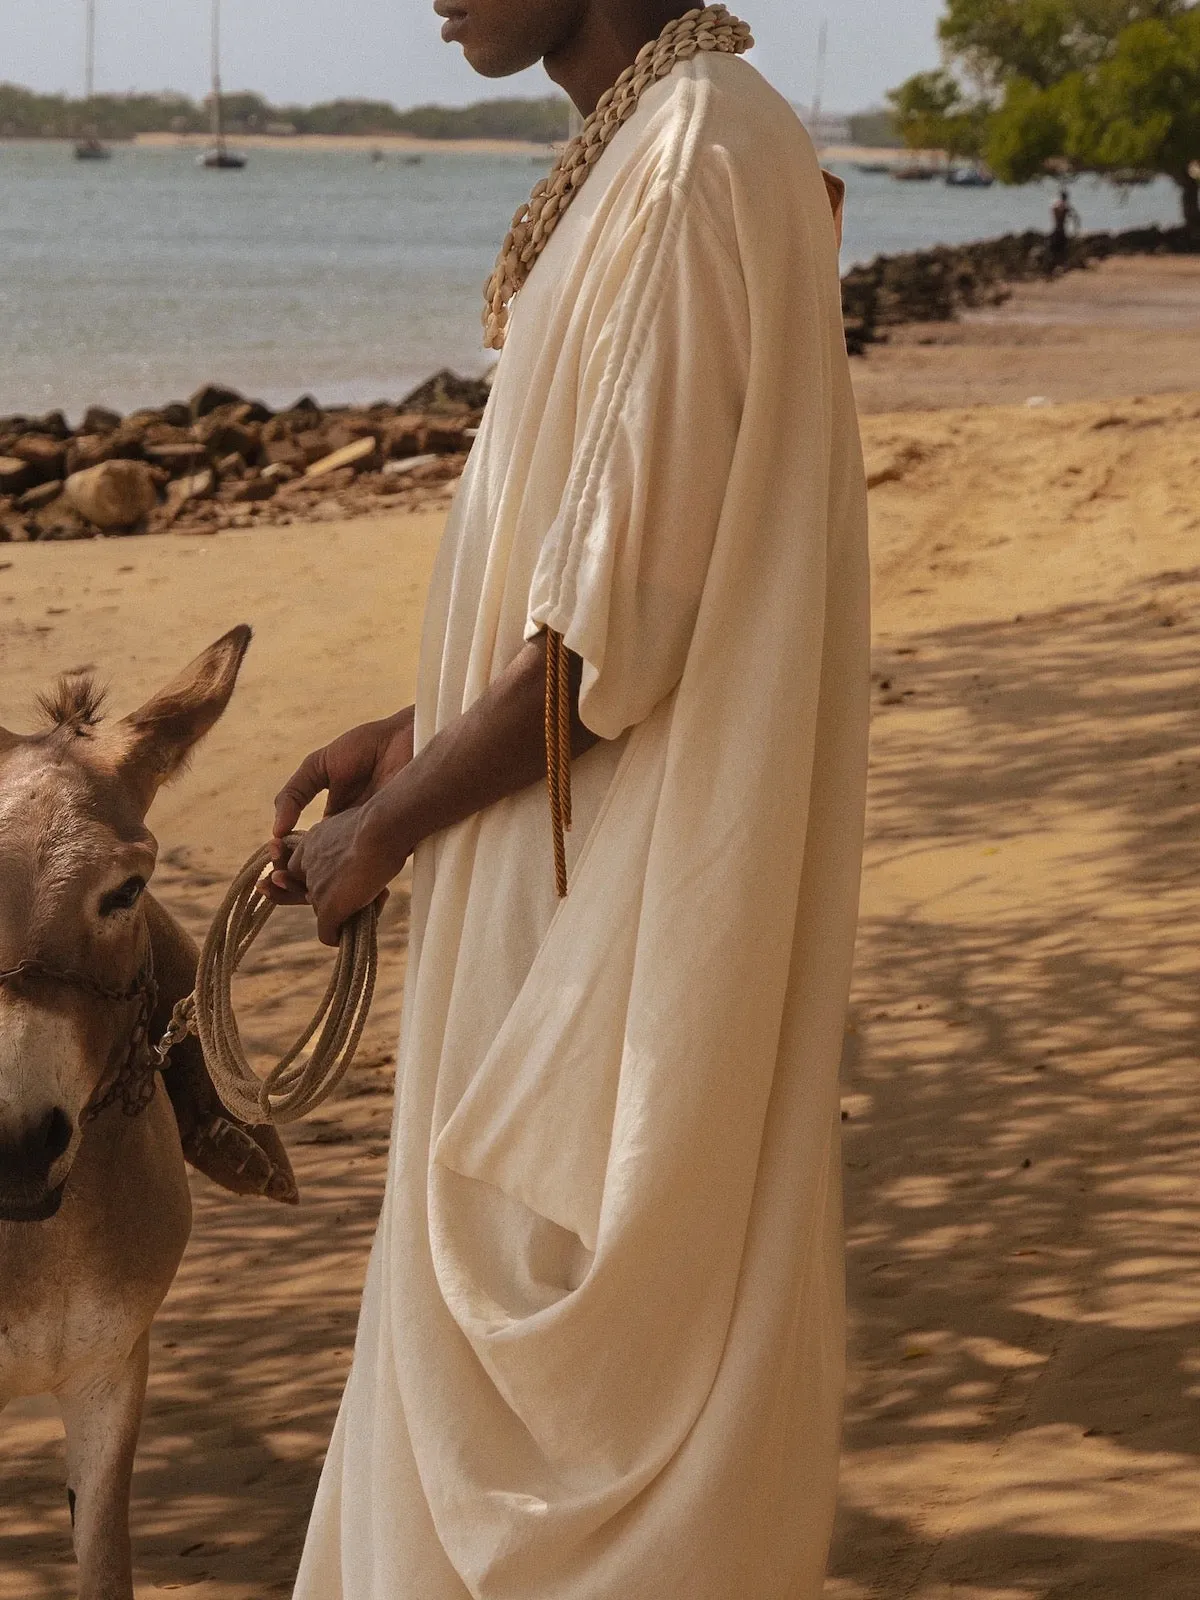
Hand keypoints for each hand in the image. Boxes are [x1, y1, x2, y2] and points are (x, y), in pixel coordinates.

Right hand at [267, 708, 414, 901]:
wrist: (407, 740)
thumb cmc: (367, 747)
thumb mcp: (319, 766)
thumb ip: (294, 793)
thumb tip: (277, 831)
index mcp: (334, 821)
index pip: (306, 852)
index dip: (287, 862)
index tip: (271, 867)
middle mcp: (351, 837)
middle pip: (321, 871)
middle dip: (297, 882)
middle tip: (275, 886)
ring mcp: (373, 845)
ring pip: (345, 880)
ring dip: (321, 890)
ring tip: (301, 892)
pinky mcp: (398, 848)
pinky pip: (376, 877)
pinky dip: (357, 887)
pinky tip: (335, 885)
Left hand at [269, 808, 404, 947]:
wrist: (383, 827)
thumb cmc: (381, 823)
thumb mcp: (357, 829)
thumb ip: (349, 844)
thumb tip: (360, 860)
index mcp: (312, 842)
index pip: (301, 869)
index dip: (321, 877)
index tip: (340, 875)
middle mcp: (307, 864)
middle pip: (312, 891)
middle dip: (332, 895)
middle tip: (360, 888)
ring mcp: (316, 887)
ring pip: (324, 911)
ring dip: (344, 911)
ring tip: (373, 899)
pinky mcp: (328, 906)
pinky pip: (327, 933)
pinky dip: (337, 936)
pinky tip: (352, 932)